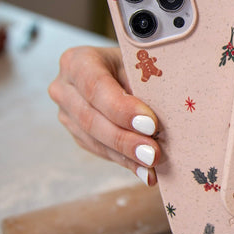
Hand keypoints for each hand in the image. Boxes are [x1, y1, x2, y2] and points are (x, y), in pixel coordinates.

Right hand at [48, 46, 159, 184]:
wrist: (119, 69)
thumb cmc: (134, 63)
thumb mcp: (139, 63)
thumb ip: (145, 85)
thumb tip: (168, 117)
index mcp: (77, 61)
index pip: (96, 86)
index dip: (122, 108)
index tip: (150, 124)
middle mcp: (64, 88)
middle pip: (91, 118)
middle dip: (126, 139)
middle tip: (153, 153)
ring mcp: (67, 113)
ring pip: (94, 140)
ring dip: (127, 156)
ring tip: (152, 166)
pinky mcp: (77, 134)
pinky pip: (101, 152)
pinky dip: (126, 162)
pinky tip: (146, 172)